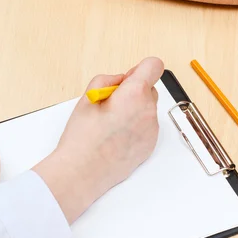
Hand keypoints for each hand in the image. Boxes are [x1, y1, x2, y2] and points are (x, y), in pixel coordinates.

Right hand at [34, 57, 163, 222]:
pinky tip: (117, 136)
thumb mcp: (88, 97)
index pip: (154, 66)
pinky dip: (136, 126)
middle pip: (150, 89)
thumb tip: (121, 80)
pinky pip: (147, 126)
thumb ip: (108, 80)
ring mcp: (152, 130)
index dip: (141, 69)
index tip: (130, 77)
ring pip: (148, 109)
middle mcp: (148, 111)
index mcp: (134, 94)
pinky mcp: (150, 145)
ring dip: (135, 109)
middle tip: (111, 104)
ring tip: (111, 123)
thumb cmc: (83, 137)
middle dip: (134, 91)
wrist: (84, 171)